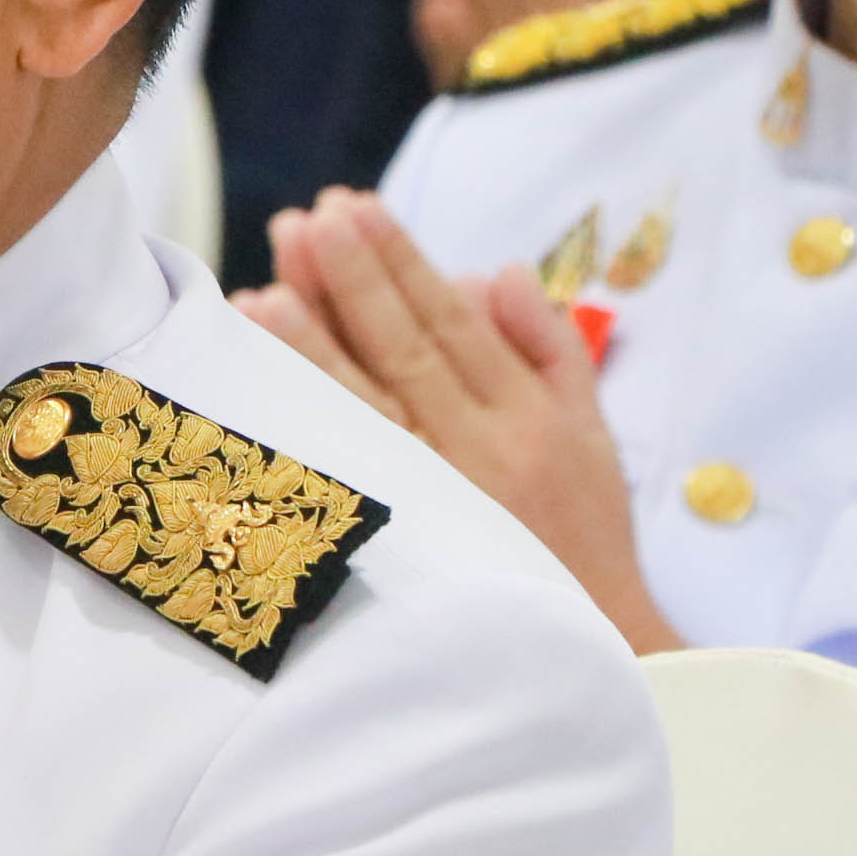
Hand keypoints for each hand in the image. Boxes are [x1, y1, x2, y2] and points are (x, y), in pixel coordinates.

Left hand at [236, 190, 681, 652]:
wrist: (590, 648)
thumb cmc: (584, 534)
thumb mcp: (591, 434)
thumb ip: (548, 346)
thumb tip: (493, 269)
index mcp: (529, 416)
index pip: (453, 322)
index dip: (401, 262)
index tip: (354, 208)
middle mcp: (483, 449)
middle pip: (404, 350)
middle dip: (352, 279)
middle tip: (305, 219)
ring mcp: (440, 496)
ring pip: (369, 402)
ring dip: (316, 338)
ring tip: (270, 279)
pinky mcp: (407, 538)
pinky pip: (349, 461)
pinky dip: (309, 408)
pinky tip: (265, 366)